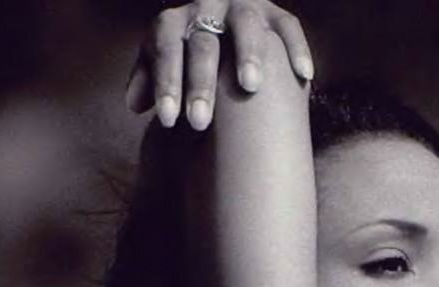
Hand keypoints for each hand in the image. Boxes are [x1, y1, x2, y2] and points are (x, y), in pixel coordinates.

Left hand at [125, 2, 313, 131]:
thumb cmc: (186, 59)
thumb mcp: (164, 64)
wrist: (217, 24)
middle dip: (200, 82)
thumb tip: (135, 104)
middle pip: (203, 42)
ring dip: (248, 53)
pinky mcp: (275, 14)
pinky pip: (288, 26)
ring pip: (245, 25)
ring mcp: (243, 7)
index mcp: (176, 22)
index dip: (165, 83)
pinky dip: (296, 48)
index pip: (166, 48)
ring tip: (249, 87)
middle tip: (198, 123)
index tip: (167, 121)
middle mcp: (207, 6)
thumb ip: (148, 80)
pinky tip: (304, 76)